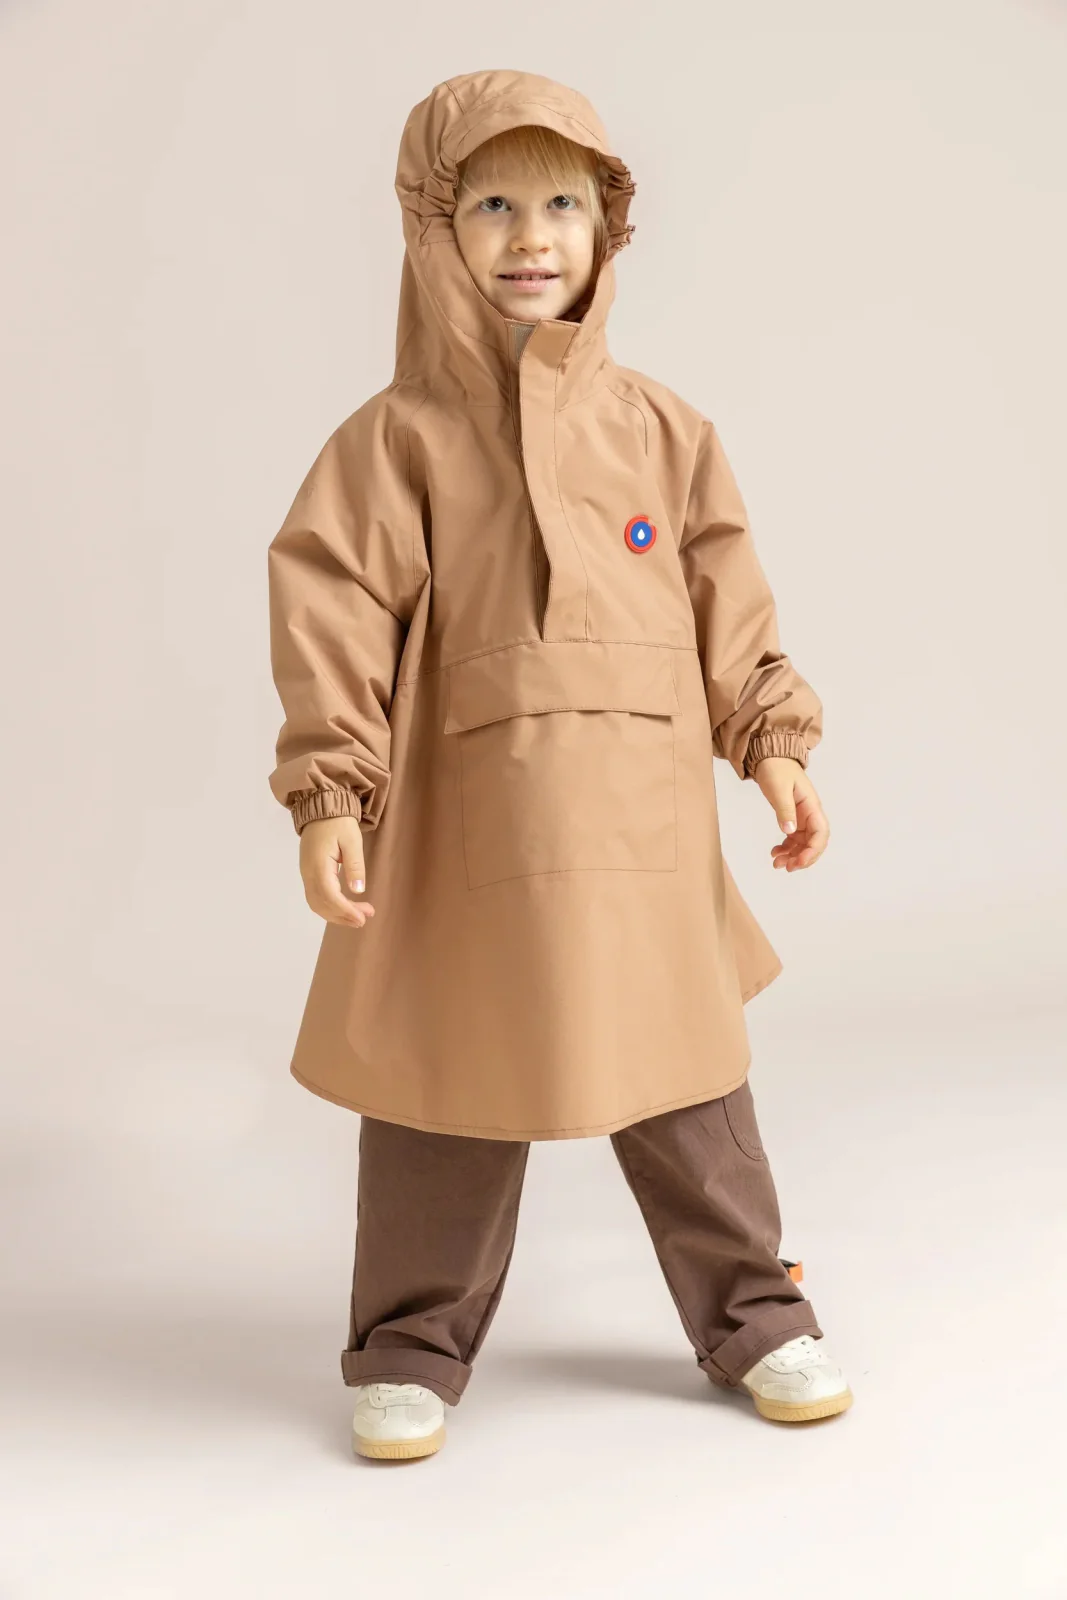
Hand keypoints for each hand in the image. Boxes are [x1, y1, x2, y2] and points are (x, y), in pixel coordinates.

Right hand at [298, 816, 375, 926]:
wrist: (321, 808)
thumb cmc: (338, 823)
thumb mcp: (352, 840)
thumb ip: (355, 865)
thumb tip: (358, 890)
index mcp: (319, 865)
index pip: (330, 896)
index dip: (346, 911)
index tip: (363, 917)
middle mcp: (308, 873)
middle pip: (322, 905)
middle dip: (343, 916)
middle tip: (365, 917)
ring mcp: (306, 874)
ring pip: (316, 904)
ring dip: (336, 915)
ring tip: (358, 917)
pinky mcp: (308, 873)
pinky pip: (315, 898)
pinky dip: (329, 908)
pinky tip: (344, 908)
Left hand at [752, 756, 829, 871]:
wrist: (770, 758)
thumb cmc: (776, 769)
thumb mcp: (779, 789)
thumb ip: (784, 810)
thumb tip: (790, 831)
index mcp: (812, 806)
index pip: (821, 833)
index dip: (812, 851)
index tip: (798, 862)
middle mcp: (810, 814)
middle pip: (814, 842)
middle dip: (803, 858)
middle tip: (786, 867)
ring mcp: (802, 817)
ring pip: (803, 843)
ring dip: (793, 856)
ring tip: (776, 863)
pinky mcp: (793, 818)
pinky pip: (794, 838)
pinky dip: (786, 848)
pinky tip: (774, 852)